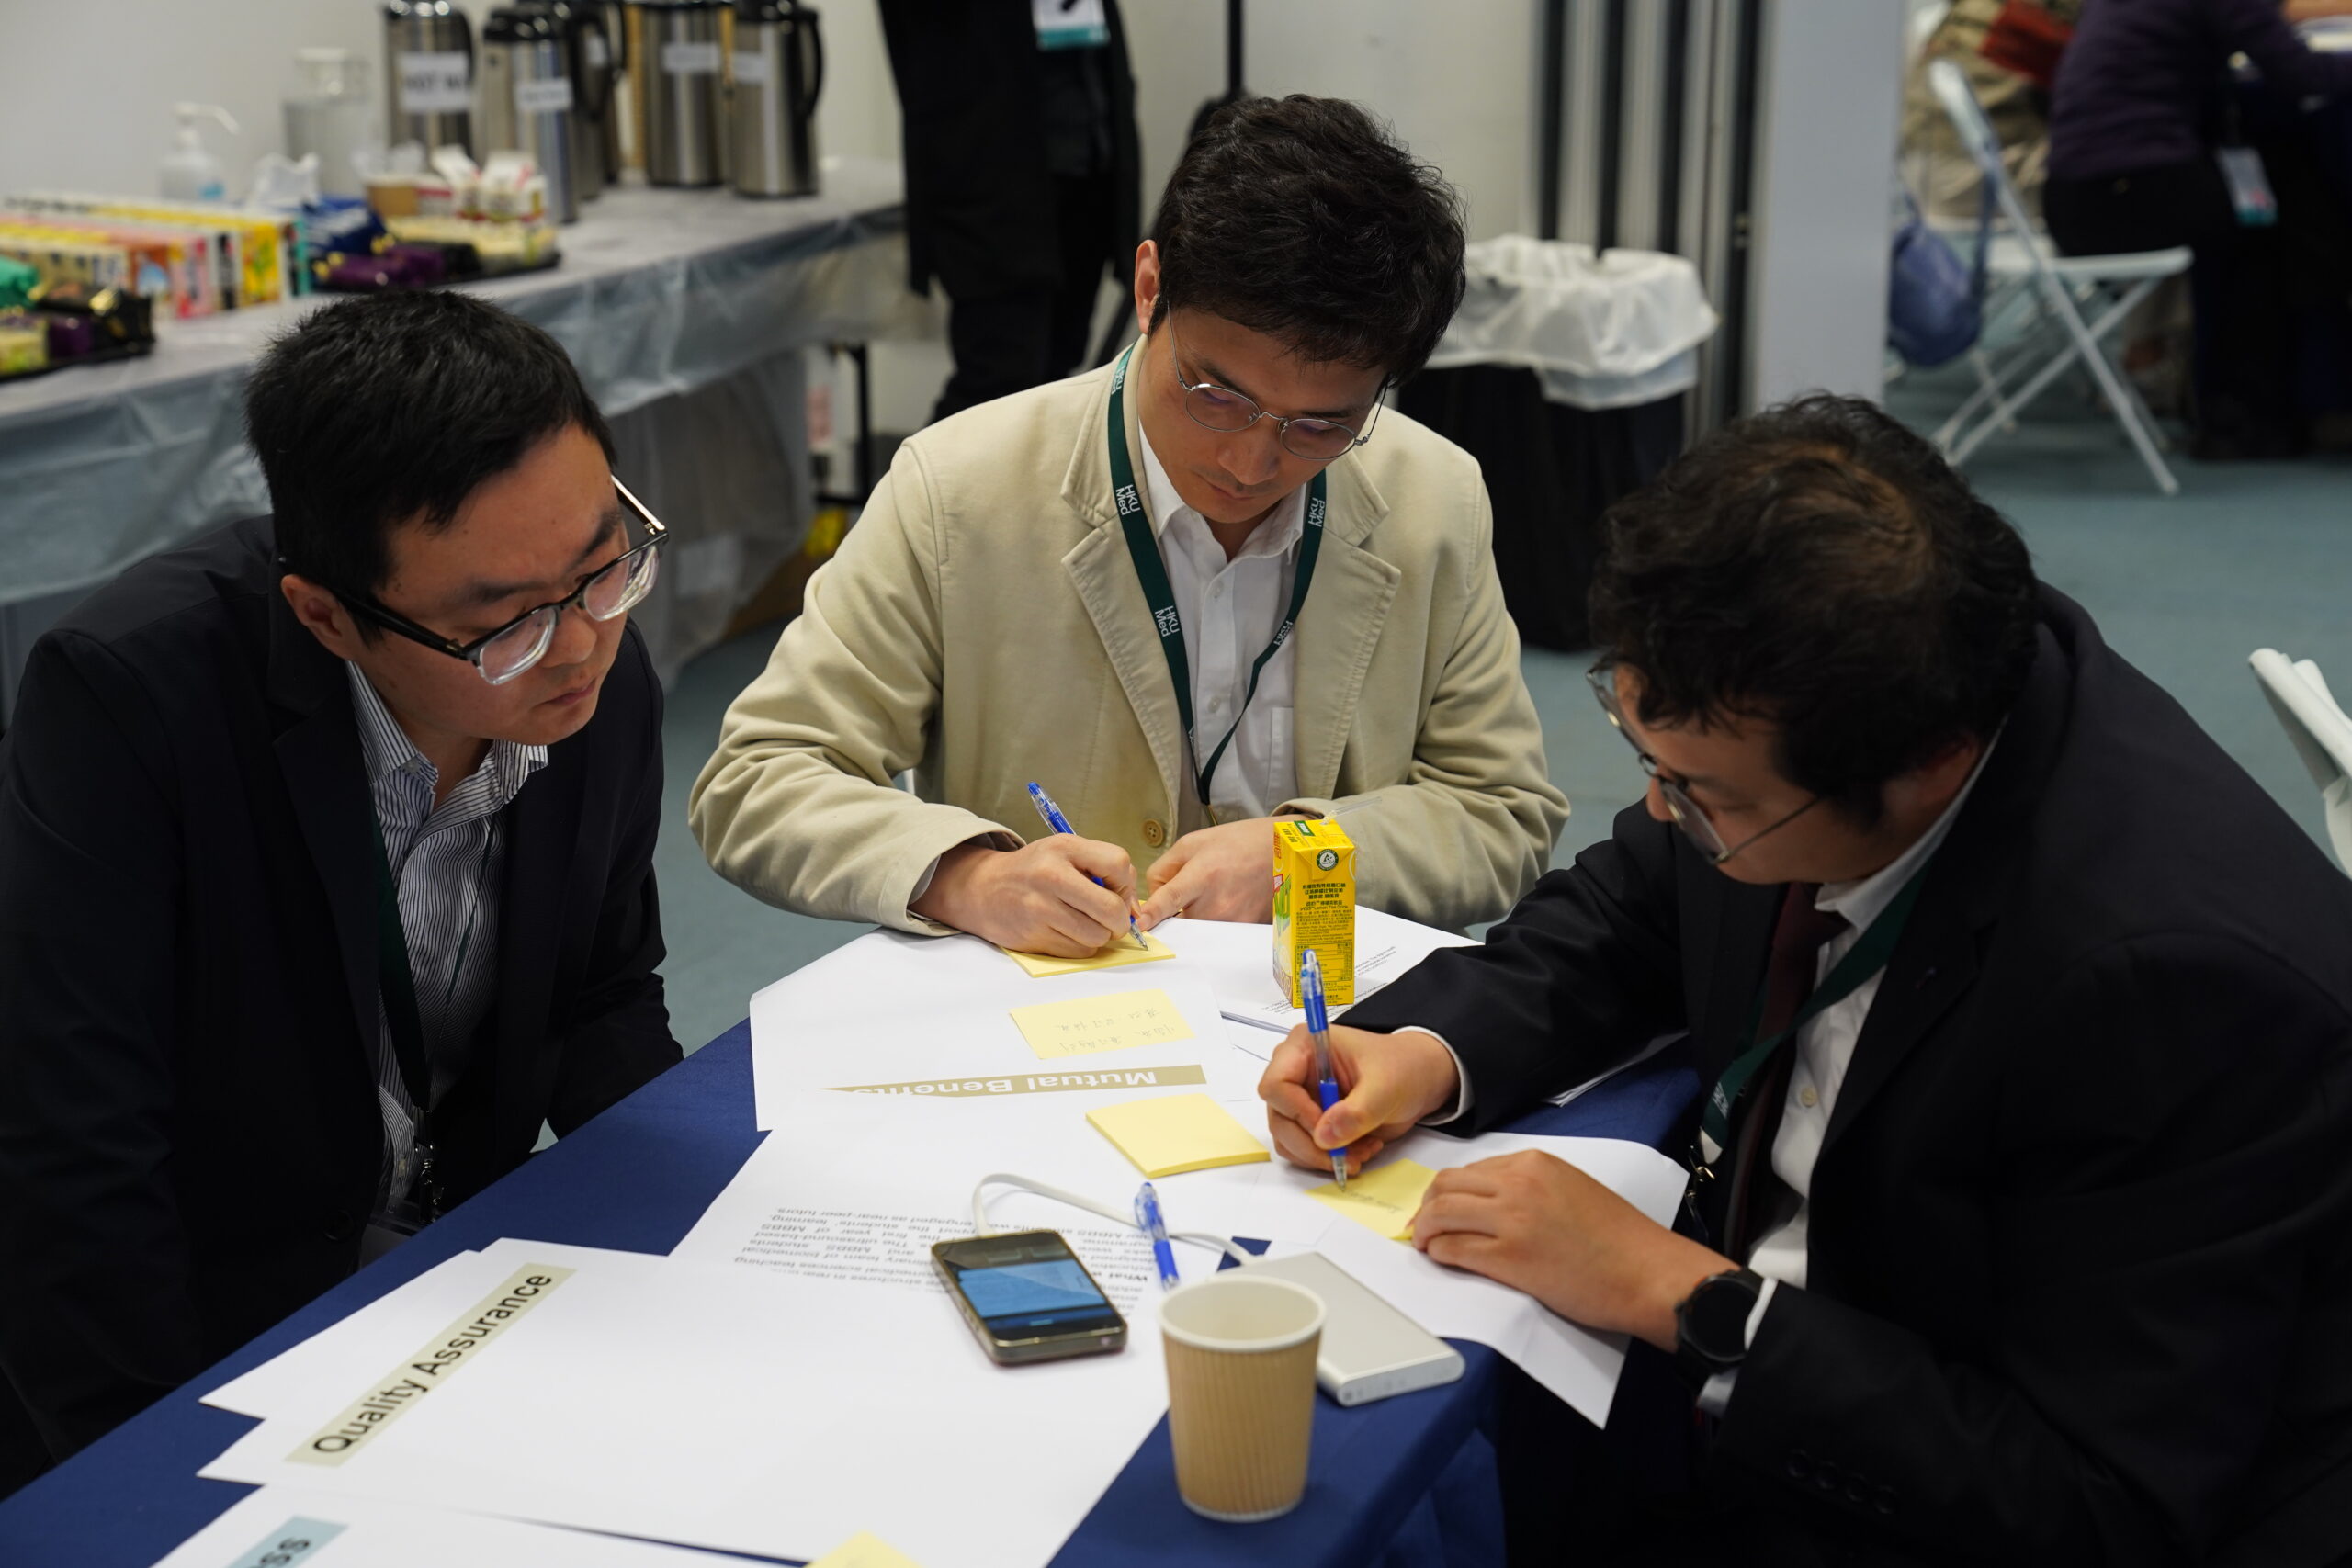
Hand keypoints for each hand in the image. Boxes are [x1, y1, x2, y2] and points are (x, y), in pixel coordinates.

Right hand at [911, 837, 1139, 957]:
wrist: (984, 889)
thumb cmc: (1033, 871)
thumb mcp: (1064, 852)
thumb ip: (1101, 869)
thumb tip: (1134, 909)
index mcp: (1064, 848)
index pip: (1119, 864)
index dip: (1126, 884)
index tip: (1116, 891)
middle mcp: (1052, 876)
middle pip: (1112, 908)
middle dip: (1120, 920)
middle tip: (1111, 919)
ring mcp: (1041, 908)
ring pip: (1097, 935)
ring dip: (1098, 934)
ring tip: (1082, 921)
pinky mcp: (1034, 936)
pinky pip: (1079, 951)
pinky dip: (1080, 946)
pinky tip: (1066, 931)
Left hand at [1138, 816, 1291, 926]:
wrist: (1280, 851)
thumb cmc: (1237, 843)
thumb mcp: (1192, 843)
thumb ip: (1164, 869)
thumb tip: (1151, 898)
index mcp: (1202, 876)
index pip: (1170, 900)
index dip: (1152, 914)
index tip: (1139, 926)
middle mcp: (1217, 903)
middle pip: (1179, 924)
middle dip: (1173, 915)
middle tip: (1185, 896)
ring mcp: (1232, 921)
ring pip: (1196, 932)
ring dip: (1192, 920)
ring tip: (1210, 894)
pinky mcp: (1243, 930)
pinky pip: (1215, 934)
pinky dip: (1212, 922)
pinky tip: (1225, 901)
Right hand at [1258, 1025, 1459, 1177]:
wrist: (1419, 1079)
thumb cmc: (1403, 1068)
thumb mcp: (1387, 1087)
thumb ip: (1357, 1111)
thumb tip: (1325, 1136)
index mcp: (1305, 1046)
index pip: (1276, 1084)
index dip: (1297, 1112)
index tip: (1328, 1130)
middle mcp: (1295, 1072)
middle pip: (1279, 1118)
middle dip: (1311, 1144)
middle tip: (1344, 1157)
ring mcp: (1300, 1099)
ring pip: (1287, 1139)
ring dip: (1321, 1156)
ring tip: (1359, 1152)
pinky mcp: (1310, 1121)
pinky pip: (1303, 1150)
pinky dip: (1327, 1159)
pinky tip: (1357, 1150)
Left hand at [1410, 1150, 1733, 1349]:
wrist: (1645, 1272)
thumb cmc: (1619, 1238)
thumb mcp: (1571, 1188)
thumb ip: (1531, 1186)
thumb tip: (1492, 1200)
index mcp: (1534, 1164)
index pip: (1471, 1169)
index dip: (1450, 1190)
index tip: (1443, 1205)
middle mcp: (1518, 1184)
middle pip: (1447, 1186)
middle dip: (1429, 1206)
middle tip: (1425, 1225)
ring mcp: (1511, 1220)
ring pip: (1442, 1214)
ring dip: (1425, 1230)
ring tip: (1426, 1243)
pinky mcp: (1509, 1259)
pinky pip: (1454, 1249)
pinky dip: (1439, 1253)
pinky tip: (1441, 1258)